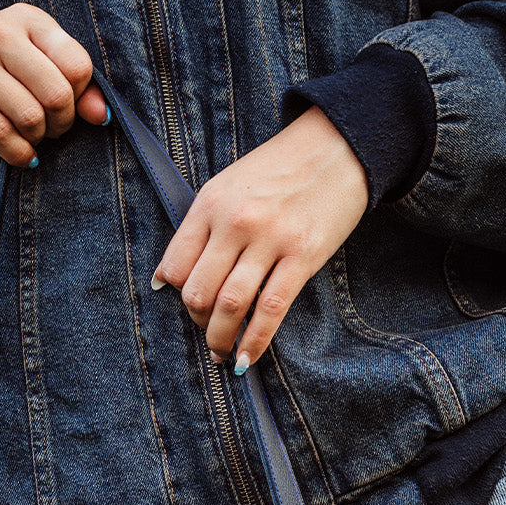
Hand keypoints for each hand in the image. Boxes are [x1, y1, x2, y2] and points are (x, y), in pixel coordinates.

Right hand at [0, 3, 106, 167]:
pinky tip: (22, 154)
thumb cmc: (2, 71)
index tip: (66, 104)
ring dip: (37, 139)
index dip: (80, 97)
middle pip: (56, 95)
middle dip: (61, 123)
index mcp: (28, 19)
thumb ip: (77, 87)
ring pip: (29, 117)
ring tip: (32, 135)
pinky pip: (0, 133)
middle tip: (52, 128)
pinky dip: (18, 153)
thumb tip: (101, 116)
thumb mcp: (40, 66)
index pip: (77, 66)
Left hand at [151, 106, 368, 369]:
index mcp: (211, 203)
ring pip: (230, 305)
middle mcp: (235, 221)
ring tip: (222, 354)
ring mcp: (269, 239)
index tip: (187, 307)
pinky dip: (254, 341)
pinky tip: (247, 358)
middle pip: (199, 291)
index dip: (176, 295)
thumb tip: (168, 279)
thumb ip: (201, 227)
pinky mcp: (302, 256)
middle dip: (198, 323)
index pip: (176, 265)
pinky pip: (270, 310)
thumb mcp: (230, 185)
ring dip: (221, 339)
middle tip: (209, 332)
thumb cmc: (281, 169)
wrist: (337, 146)